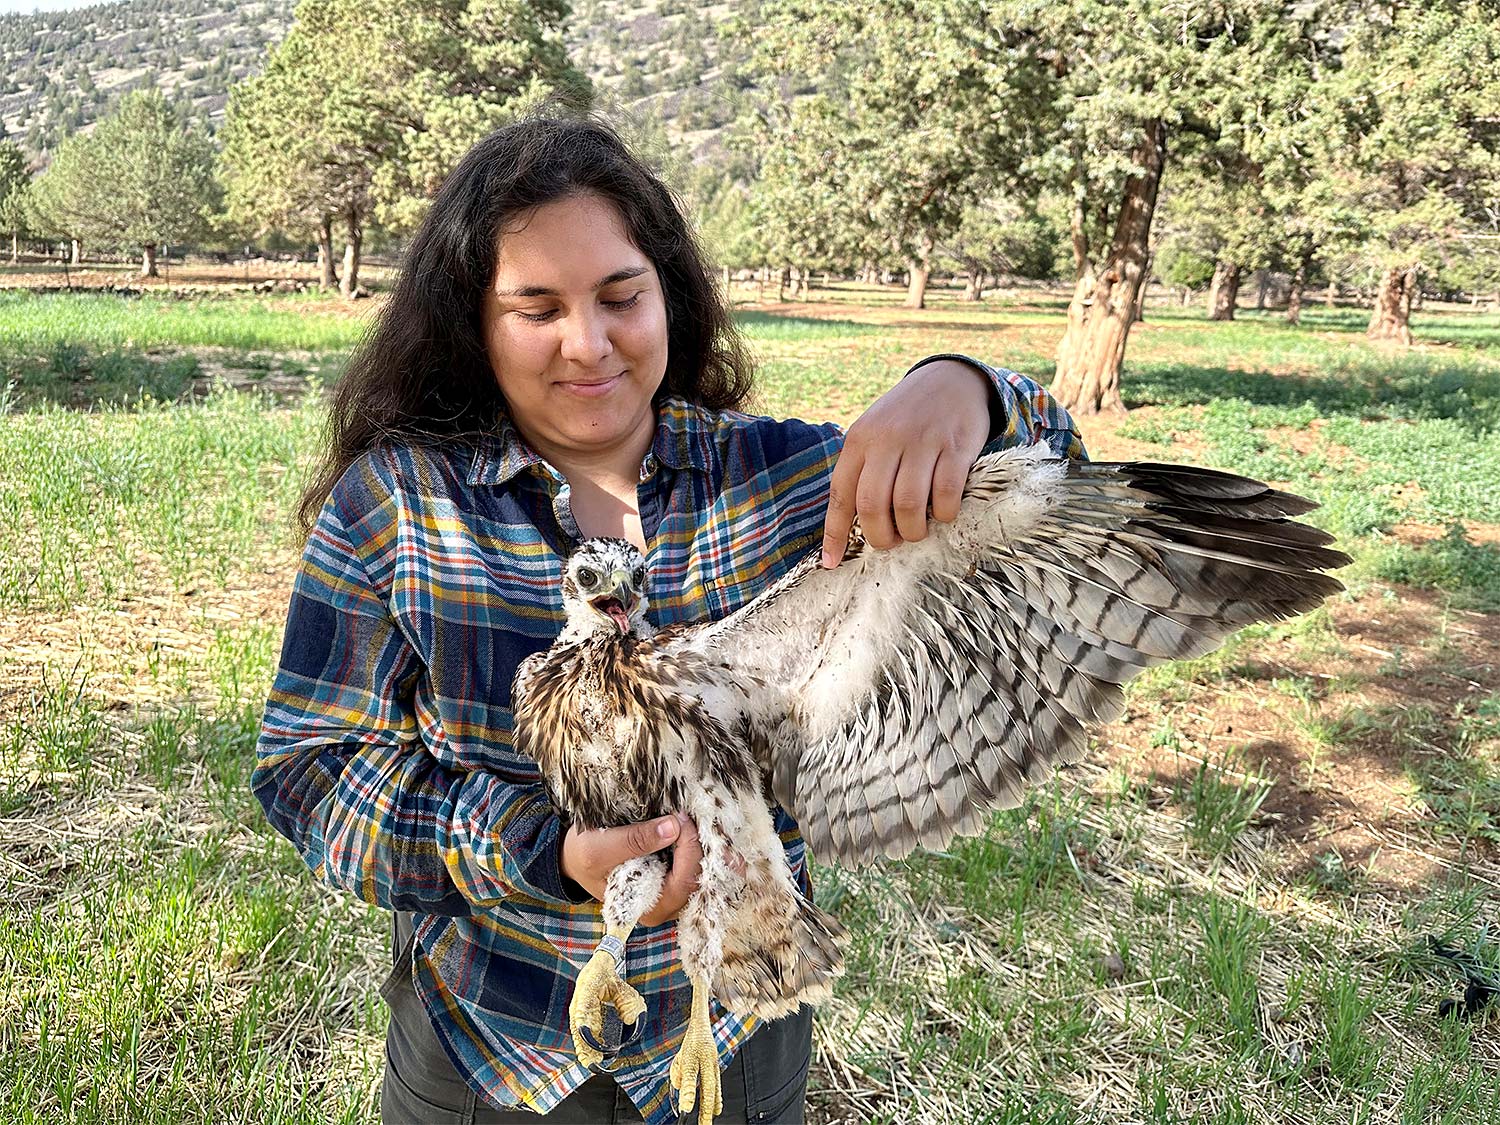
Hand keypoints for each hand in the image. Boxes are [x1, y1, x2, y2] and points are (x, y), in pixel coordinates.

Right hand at [560, 813, 701, 925]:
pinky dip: (702, 846)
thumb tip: (674, 826)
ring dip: (707, 845)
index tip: (682, 818)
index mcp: (648, 909)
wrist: (576, 858)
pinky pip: (697, 864)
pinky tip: (704, 828)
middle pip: (701, 878)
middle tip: (700, 814)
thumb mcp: (600, 847)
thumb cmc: (583, 857)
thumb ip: (634, 840)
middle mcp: (666, 906)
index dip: (689, 849)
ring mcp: (674, 893)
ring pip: (704, 871)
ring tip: (707, 819)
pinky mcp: (675, 877)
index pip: (684, 882)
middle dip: (704, 846)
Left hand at [821, 359, 992, 566]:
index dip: (834, 533)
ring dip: (912, 530)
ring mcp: (922, 441)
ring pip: (908, 504)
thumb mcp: (875, 433)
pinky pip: (945, 493)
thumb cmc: (907, 417)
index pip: (840, 494)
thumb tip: (851, 524)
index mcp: (859, 440)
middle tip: (892, 542)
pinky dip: (944, 514)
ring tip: (917, 531)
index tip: (831, 563)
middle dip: (881, 536)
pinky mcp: (955, 446)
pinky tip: (944, 513)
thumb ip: (863, 470)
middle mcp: (886, 440)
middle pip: (872, 504)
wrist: (951, 379)